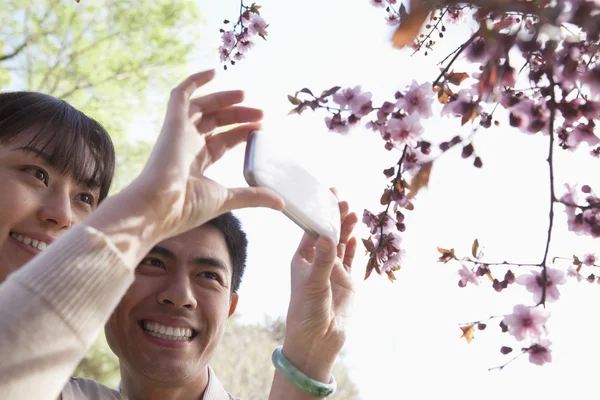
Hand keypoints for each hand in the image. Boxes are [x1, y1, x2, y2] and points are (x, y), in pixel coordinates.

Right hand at [128, 70, 283, 241]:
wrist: (160, 205)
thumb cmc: (187, 206)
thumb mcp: (228, 198)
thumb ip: (254, 196)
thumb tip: (280, 202)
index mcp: (196, 165)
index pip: (221, 142)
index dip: (240, 133)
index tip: (260, 128)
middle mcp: (186, 147)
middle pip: (215, 124)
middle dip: (238, 116)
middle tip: (260, 113)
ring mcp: (178, 133)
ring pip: (202, 108)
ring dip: (224, 100)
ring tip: (245, 96)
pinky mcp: (172, 122)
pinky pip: (179, 94)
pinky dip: (194, 81)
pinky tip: (213, 72)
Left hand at [282, 194, 358, 381]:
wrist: (318, 341)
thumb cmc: (306, 312)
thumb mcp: (313, 284)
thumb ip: (323, 260)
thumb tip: (327, 235)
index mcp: (302, 259)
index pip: (311, 230)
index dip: (319, 214)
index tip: (326, 198)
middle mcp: (318, 261)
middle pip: (328, 233)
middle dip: (335, 217)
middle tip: (343, 199)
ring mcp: (333, 271)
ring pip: (341, 244)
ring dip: (347, 229)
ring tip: (354, 212)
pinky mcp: (347, 281)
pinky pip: (352, 259)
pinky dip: (354, 247)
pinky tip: (356, 235)